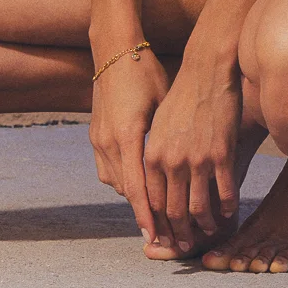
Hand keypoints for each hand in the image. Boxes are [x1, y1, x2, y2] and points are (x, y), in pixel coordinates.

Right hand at [87, 45, 170, 254]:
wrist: (114, 51)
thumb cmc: (148, 73)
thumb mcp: (164, 104)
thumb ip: (169, 138)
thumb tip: (191, 166)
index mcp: (128, 136)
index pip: (137, 187)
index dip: (147, 214)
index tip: (155, 236)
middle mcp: (109, 142)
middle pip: (127, 190)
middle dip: (143, 212)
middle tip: (162, 231)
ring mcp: (98, 140)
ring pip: (116, 182)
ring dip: (134, 196)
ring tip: (154, 213)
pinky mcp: (95, 136)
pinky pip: (108, 169)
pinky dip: (124, 179)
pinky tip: (140, 183)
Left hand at [141, 53, 244, 254]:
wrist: (207, 71)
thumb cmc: (181, 96)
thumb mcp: (157, 126)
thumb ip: (154, 155)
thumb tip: (151, 182)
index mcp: (152, 156)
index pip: (151, 202)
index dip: (156, 225)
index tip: (161, 238)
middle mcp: (171, 161)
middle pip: (174, 211)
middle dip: (179, 233)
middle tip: (185, 245)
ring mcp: (197, 159)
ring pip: (199, 207)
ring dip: (205, 224)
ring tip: (211, 230)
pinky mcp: (222, 153)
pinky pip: (225, 190)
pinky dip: (227, 205)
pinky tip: (230, 210)